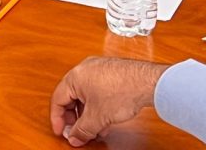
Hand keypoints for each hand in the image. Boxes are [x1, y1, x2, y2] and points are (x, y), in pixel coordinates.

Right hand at [49, 57, 166, 146]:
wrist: (148, 82)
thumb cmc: (123, 91)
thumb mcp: (97, 118)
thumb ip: (82, 130)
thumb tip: (75, 137)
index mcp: (74, 77)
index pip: (57, 99)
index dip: (58, 119)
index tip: (62, 132)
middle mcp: (83, 69)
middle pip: (71, 97)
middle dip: (74, 118)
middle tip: (78, 132)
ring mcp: (98, 69)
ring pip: (85, 95)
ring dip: (87, 113)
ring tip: (95, 129)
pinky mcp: (111, 72)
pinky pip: (97, 90)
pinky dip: (97, 105)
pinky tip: (105, 118)